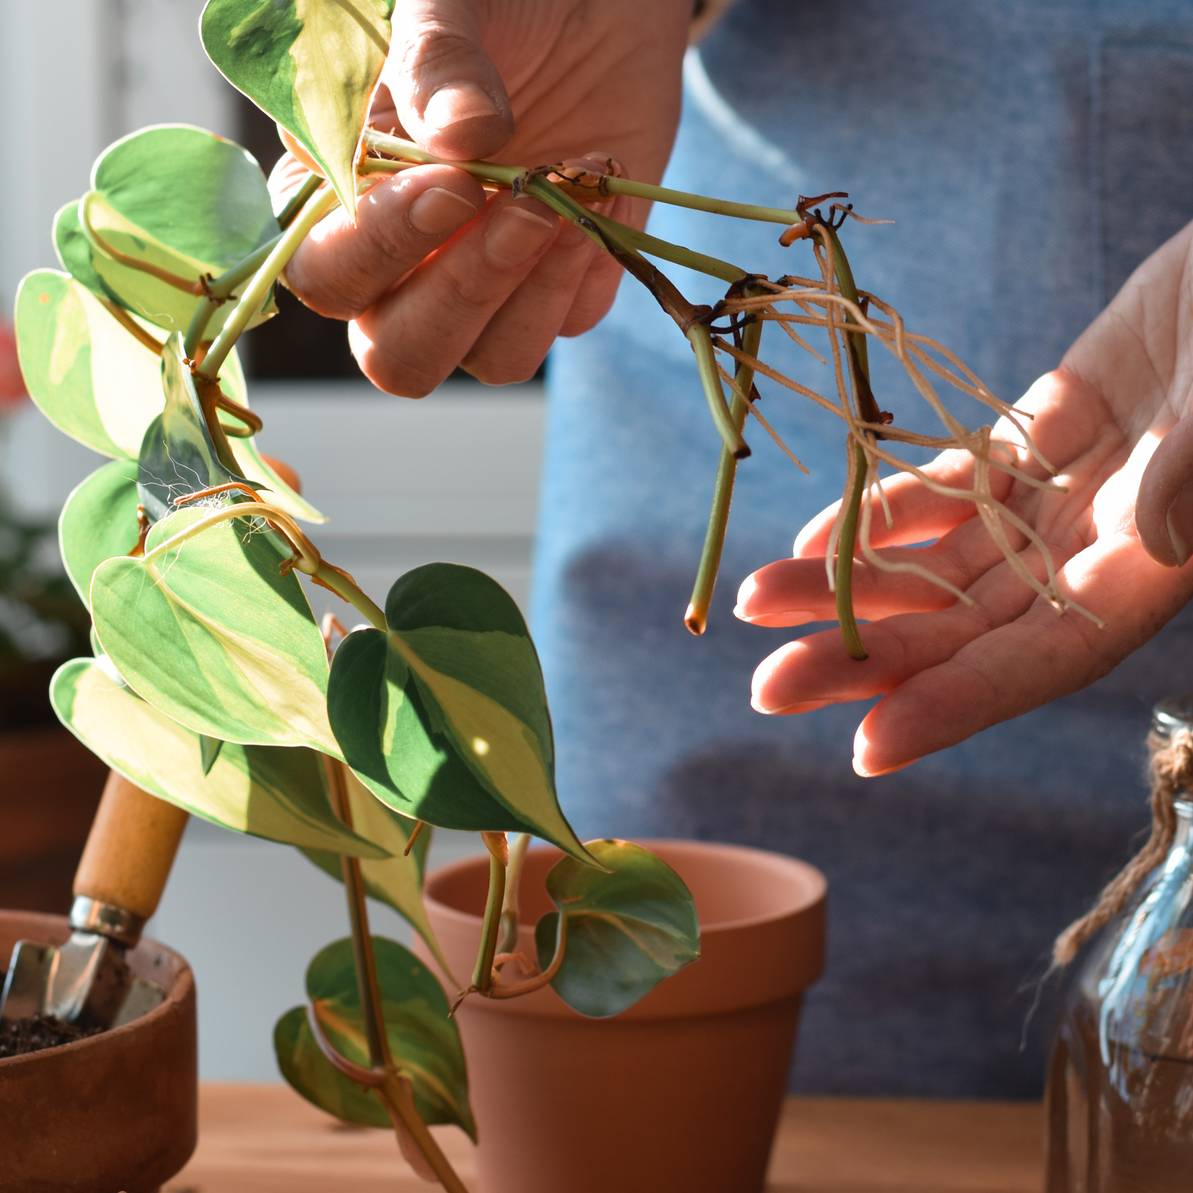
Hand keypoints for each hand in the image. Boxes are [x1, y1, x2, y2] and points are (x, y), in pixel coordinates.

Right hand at [272, 0, 691, 395]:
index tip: (451, 184)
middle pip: (399, 356)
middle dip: (461, 295)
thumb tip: (464, 135)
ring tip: (567, 199)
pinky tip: (600, 196)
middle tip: (521, 209)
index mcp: (342, 202)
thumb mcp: (451, 2)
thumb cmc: (497, 0)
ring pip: (492, 361)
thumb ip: (437, 62)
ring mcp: (485, 287)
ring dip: (533, 291)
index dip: (380, 249)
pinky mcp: (559, 291)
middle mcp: (404, 269)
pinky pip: (565, 326)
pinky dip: (585, 271)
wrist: (596, 3)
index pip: (326, 275)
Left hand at [735, 220, 1192, 775]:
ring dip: (846, 586)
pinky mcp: (1028, 445)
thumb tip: (1149, 538)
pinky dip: (878, 514)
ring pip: (938, 565)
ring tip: (755, 603)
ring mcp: (1054, 501)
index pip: (1042, 663)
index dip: (954, 706)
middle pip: (964, 629)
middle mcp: (1092, 552)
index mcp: (1149, 570)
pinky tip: (807, 539)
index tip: (865, 749)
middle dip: (864, 659)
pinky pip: (944, 492)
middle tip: (767, 688)